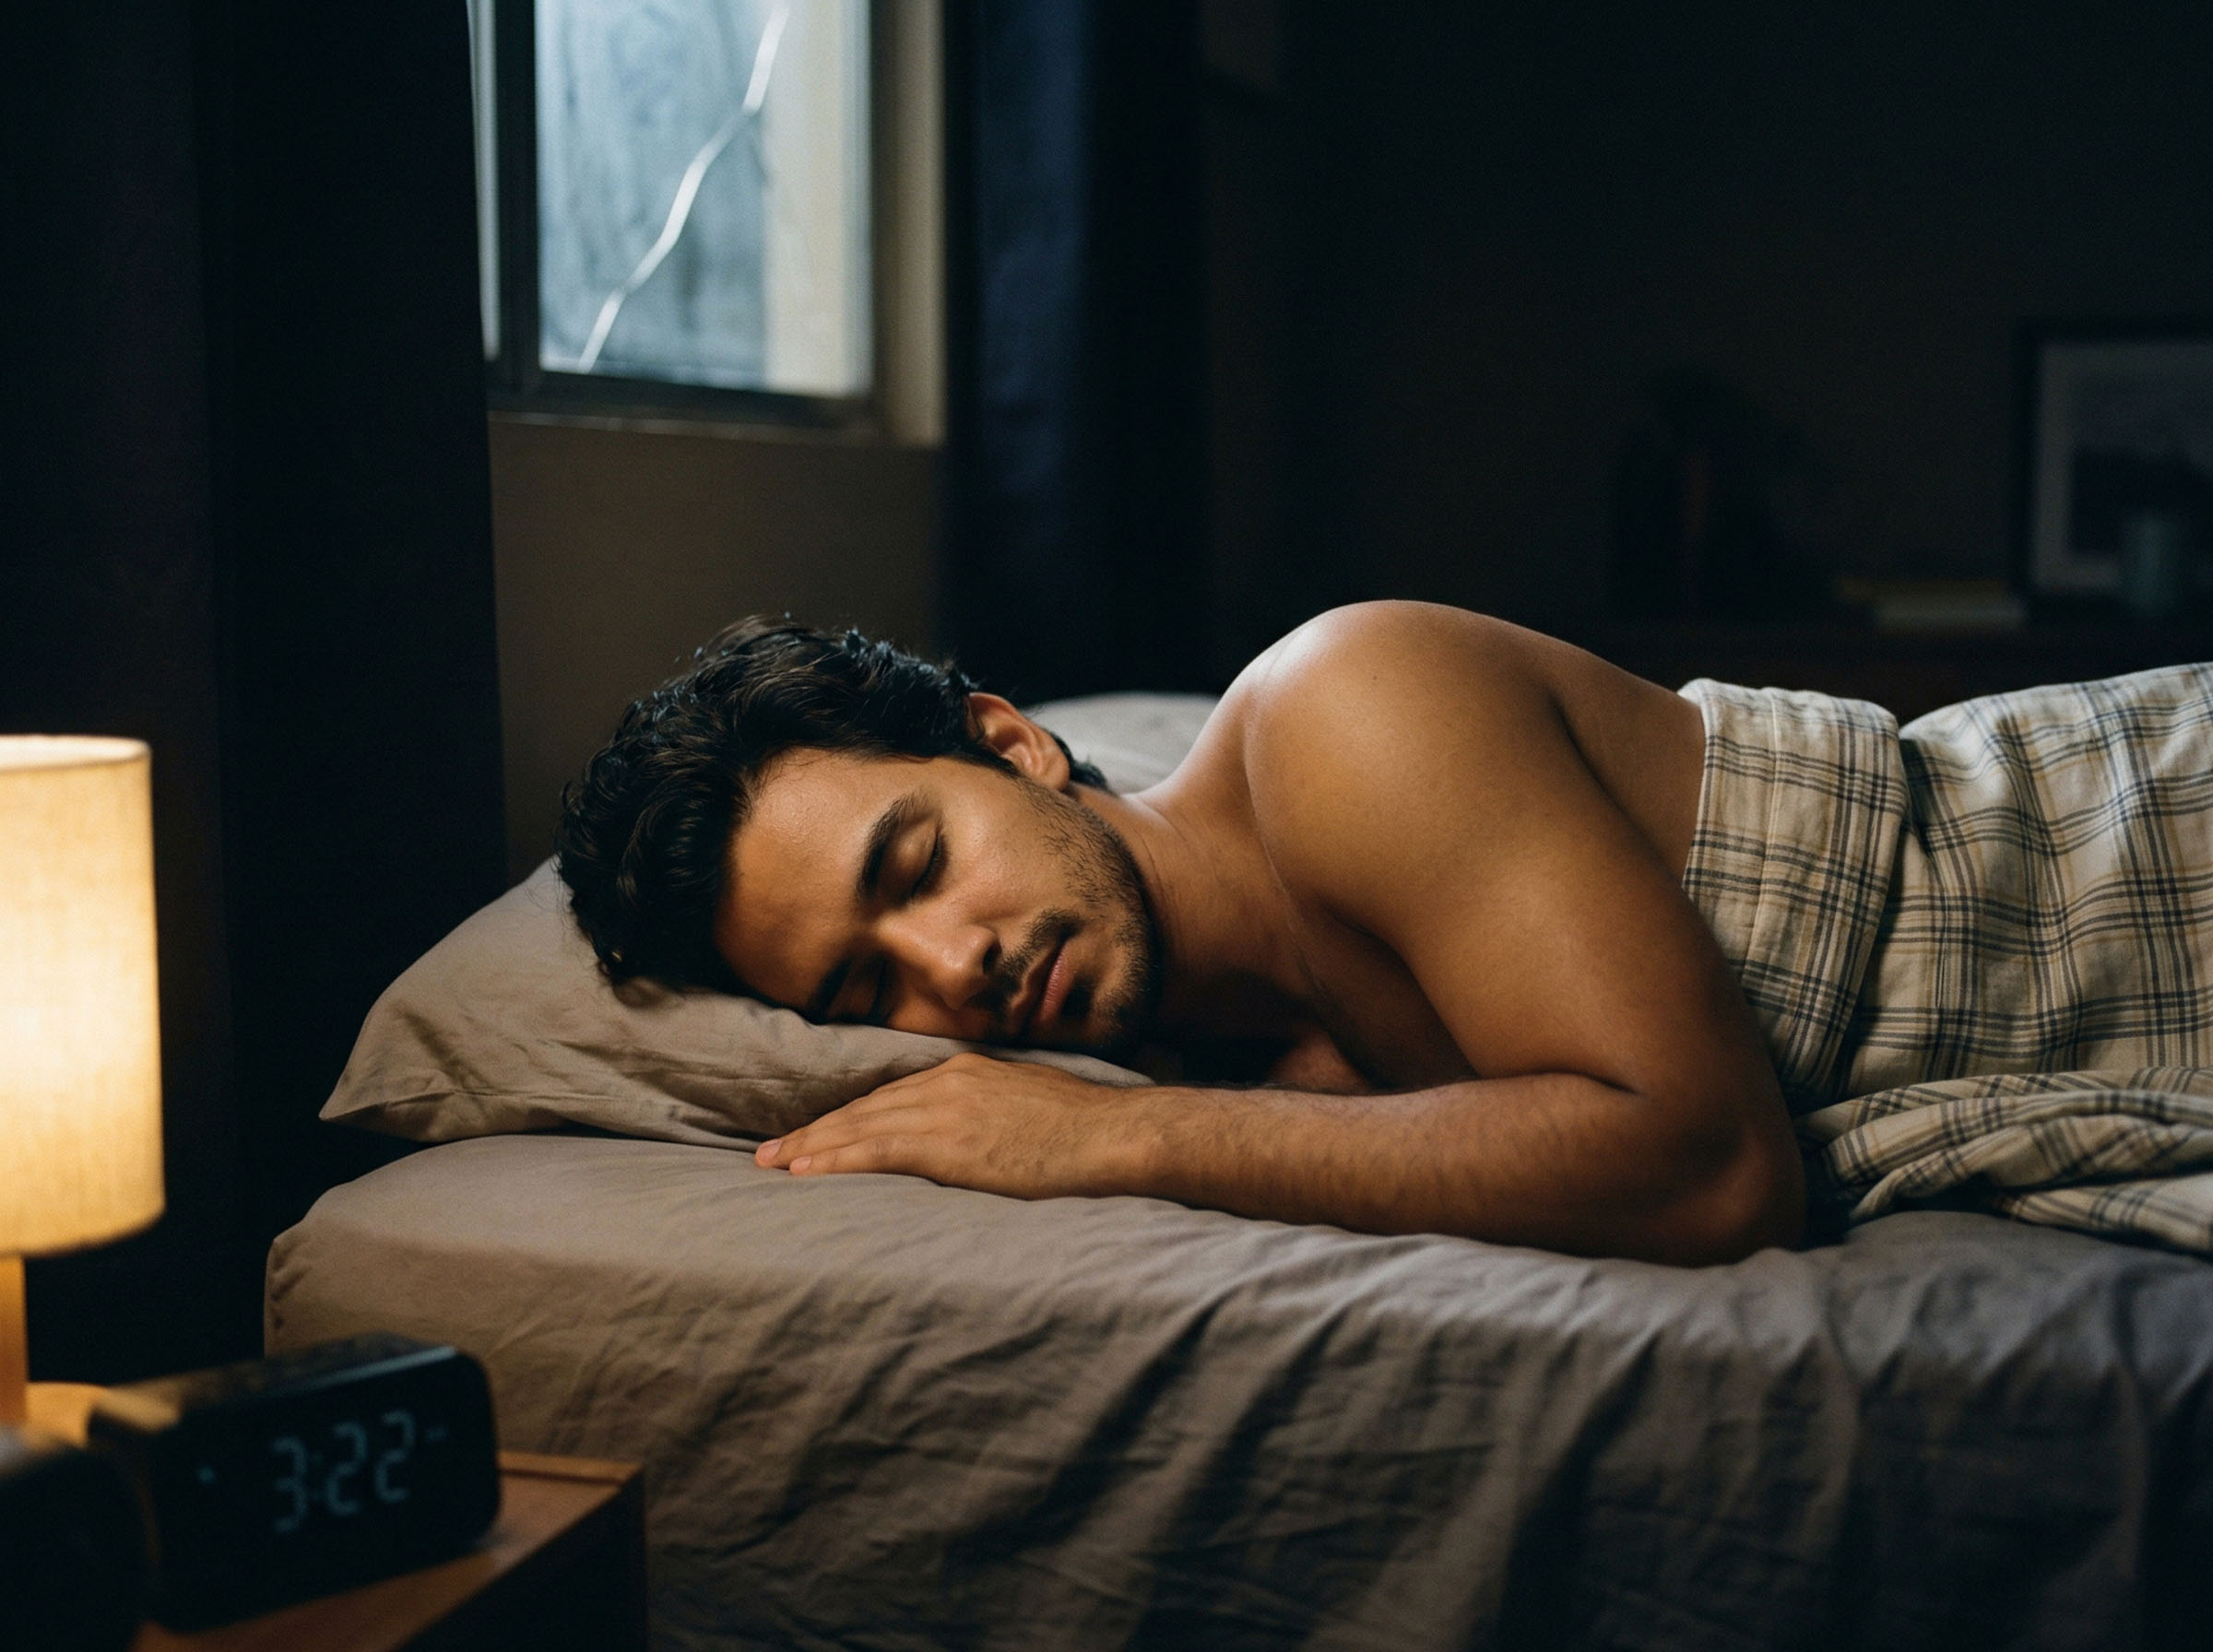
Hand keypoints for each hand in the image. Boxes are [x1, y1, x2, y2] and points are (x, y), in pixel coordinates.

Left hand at [753, 1052, 1158, 1199]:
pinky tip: (804, 1173)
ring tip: (771, 1166)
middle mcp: (947, 1083)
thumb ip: (993, 1115)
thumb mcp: (1031, 1105)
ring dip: (810, 1148)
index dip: (846, 1118)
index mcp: (966, 1073)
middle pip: (863, 1108)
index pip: (889, 1097)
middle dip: (813, 1132)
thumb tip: (977, 1139)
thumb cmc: (1088, 1130)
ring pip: (859, 1127)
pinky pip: (876, 1149)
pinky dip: (835, 1159)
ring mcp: (947, 1110)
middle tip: (767, 1153)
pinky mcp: (950, 1143)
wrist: (1117, 1135)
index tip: (812, 1136)